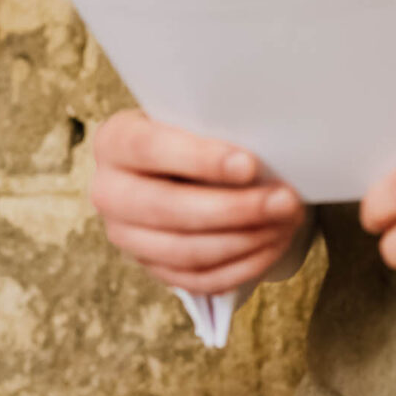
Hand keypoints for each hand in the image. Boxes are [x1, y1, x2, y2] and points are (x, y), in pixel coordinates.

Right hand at [90, 110, 306, 294]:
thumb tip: (265, 149)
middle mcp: (109, 191)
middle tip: (284, 201)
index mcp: (114, 141)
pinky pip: (197, 279)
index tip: (249, 165)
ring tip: (286, 222)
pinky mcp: (152, 267)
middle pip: (167, 209)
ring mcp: (126, 236)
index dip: (199, 159)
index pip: (149, 149)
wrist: (179, 163)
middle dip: (233, 209)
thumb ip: (214, 128)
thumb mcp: (194, 117)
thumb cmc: (193, 132)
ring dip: (245, 240)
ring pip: (185, 251)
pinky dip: (241, 266)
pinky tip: (272, 246)